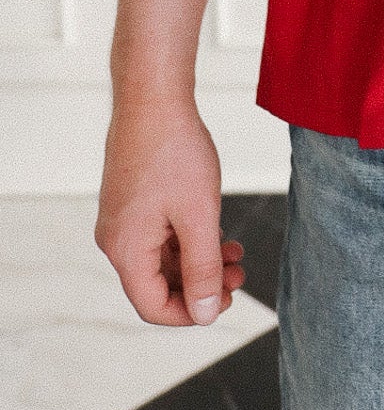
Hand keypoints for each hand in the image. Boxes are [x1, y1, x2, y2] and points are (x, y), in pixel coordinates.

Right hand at [95, 97, 246, 325]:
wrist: (153, 96)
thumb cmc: (174, 150)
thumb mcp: (199, 215)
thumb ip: (203, 268)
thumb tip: (206, 314)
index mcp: (125, 250)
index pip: (153, 306)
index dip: (192, 312)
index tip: (227, 301)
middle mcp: (117, 239)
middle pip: (158, 283)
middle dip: (202, 284)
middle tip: (240, 275)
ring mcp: (123, 218)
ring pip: (162, 258)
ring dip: (200, 261)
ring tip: (237, 253)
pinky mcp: (133, 200)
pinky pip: (160, 235)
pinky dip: (189, 239)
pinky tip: (219, 231)